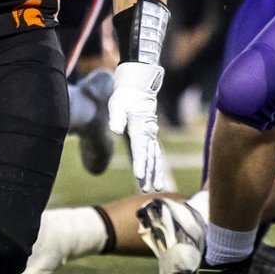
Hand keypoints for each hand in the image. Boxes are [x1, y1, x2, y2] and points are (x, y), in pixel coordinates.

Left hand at [109, 61, 165, 190]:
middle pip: (150, 156)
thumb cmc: (125, 96)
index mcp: (139, 127)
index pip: (139, 149)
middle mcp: (148, 132)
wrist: (138, 86)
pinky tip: (157, 174)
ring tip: (158, 187)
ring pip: (155, 156)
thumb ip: (117, 118)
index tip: (139, 177)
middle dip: (151, 173)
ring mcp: (150, 134)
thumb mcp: (118, 105)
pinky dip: (156, 164)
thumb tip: (116, 130)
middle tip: (151, 189)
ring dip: (156, 172)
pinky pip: (154, 152)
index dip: (140, 163)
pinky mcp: (149, 135)